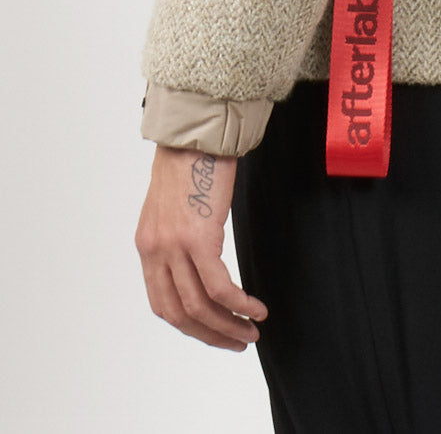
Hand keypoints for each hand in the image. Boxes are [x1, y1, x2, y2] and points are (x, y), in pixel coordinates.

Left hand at [135, 144, 268, 351]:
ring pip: (200, 306)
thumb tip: (198, 260)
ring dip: (227, 326)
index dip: (189, 325)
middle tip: (236, 342)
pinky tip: (256, 309)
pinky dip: (239, 303)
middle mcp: (156, 250)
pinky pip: (220, 286)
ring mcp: (175, 246)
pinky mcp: (199, 237)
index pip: (162, 303)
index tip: (214, 330)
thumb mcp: (173, 206)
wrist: (195, 134)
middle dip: (210, 334)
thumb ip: (177, 236)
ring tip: (251, 333)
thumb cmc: (190, 161)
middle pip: (179, 313)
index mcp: (148, 245)